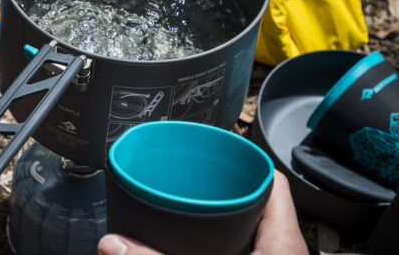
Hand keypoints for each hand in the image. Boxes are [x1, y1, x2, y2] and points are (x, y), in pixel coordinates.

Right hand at [98, 171, 307, 254]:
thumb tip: (112, 244)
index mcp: (284, 245)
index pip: (273, 185)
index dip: (247, 163)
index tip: (218, 153)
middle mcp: (285, 254)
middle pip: (260, 208)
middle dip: (225, 195)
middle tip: (193, 184)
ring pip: (254, 236)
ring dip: (226, 226)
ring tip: (194, 214)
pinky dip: (225, 249)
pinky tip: (203, 250)